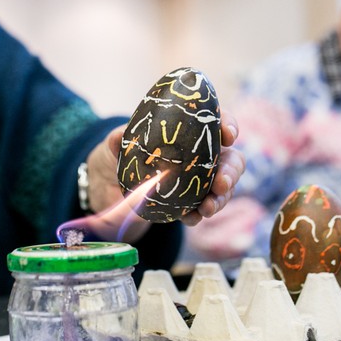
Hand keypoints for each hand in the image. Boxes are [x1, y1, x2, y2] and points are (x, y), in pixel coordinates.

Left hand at [84, 110, 244, 237]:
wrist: (109, 185)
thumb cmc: (119, 154)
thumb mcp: (115, 144)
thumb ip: (118, 139)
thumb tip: (120, 138)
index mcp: (189, 130)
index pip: (216, 121)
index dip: (228, 125)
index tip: (229, 135)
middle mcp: (200, 154)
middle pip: (230, 159)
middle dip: (231, 171)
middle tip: (221, 183)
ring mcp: (198, 180)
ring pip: (223, 188)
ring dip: (221, 199)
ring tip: (208, 208)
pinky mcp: (188, 203)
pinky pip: (201, 209)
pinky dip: (199, 215)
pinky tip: (191, 218)